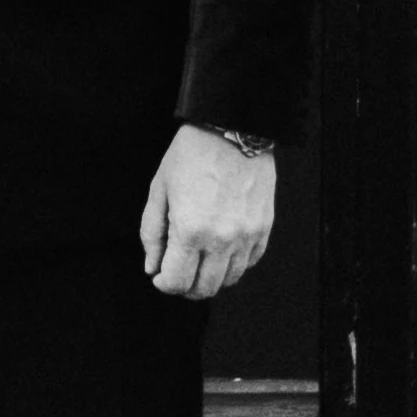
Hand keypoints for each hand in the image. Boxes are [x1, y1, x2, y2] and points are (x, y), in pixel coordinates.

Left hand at [141, 124, 273, 302]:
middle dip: (185, 286)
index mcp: (190, 230)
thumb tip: (152, 266)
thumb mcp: (159, 189)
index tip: (160, 275)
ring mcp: (246, 236)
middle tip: (177, 272)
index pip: (177, 281)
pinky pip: (250, 262)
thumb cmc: (192, 154)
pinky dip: (234, 264)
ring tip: (198, 261)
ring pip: (229, 280)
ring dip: (210, 277)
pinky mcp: (263, 228)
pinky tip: (220, 249)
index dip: (164, 284)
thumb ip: (152, 233)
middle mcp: (222, 239)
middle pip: (204, 288)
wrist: (231, 128)